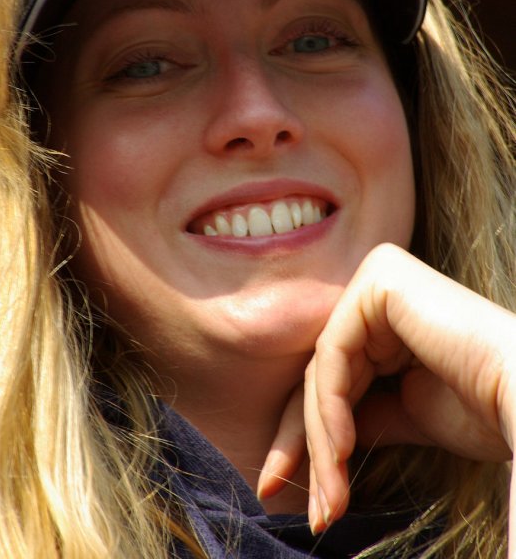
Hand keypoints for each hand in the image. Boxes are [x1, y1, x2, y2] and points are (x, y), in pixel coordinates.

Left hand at [258, 244, 515, 551]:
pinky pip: (334, 353)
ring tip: (330, 500)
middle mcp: (382, 287)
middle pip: (324, 374)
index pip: (336, 376)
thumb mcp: (408, 413)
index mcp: (392, 313)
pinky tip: (342, 452)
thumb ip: (366, 412)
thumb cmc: (487, 408)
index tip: (302, 495)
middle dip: (310, 447)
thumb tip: (323, 441)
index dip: (312, 438)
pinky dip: (331, 408)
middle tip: (312, 511)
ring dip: (322, 443)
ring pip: (324, 370)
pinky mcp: (380, 280)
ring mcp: (380, 278)